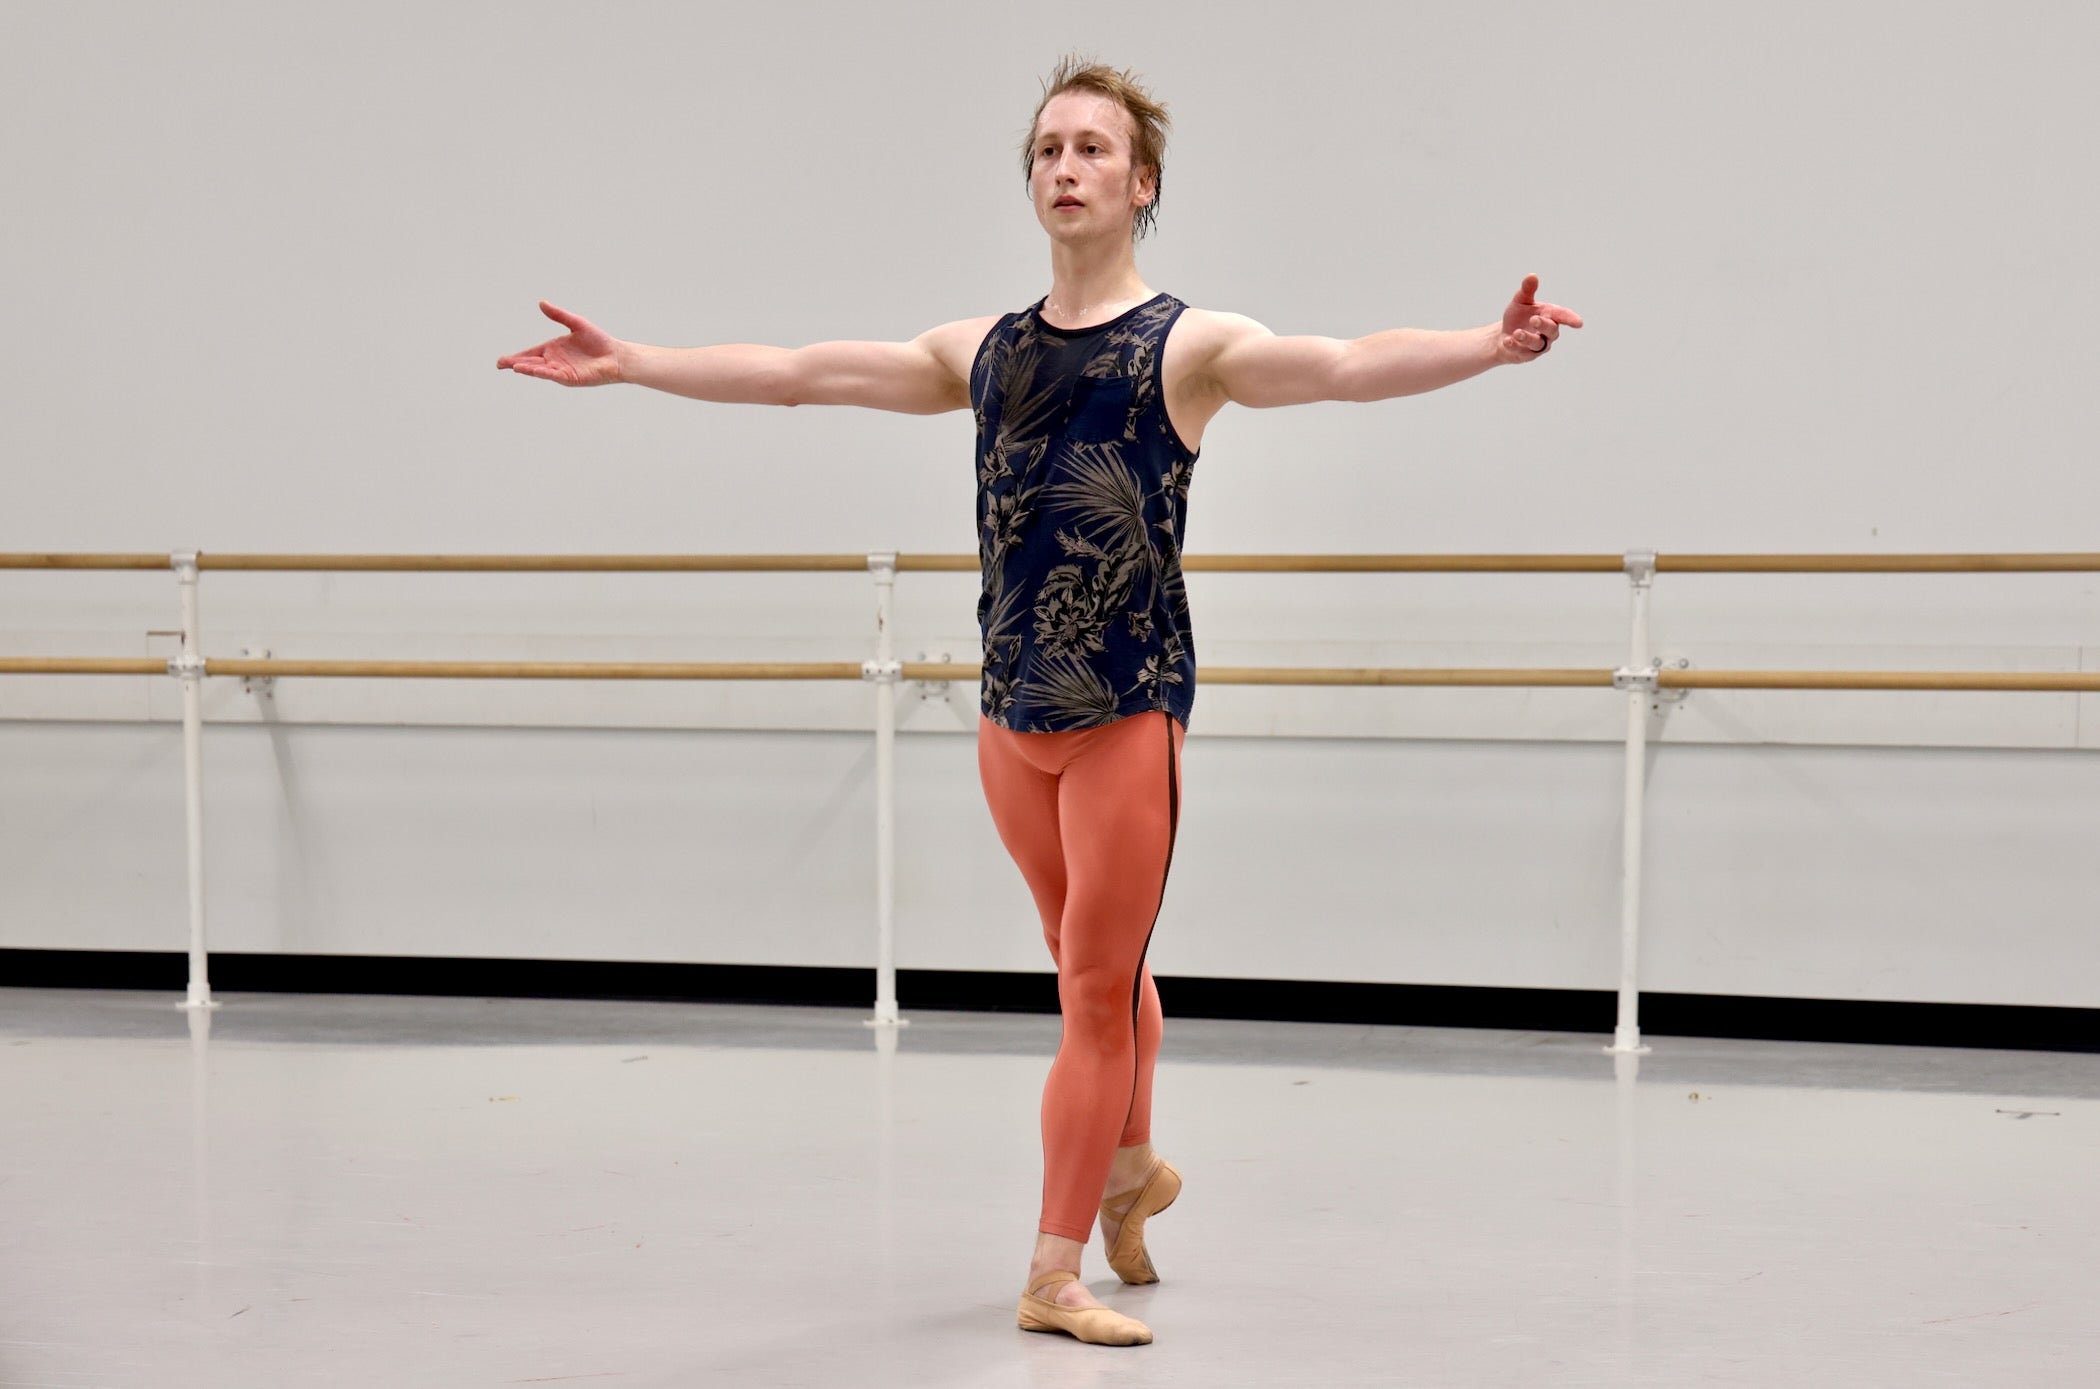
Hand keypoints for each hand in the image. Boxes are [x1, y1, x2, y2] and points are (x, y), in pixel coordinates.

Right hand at [496, 301, 624, 385]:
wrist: (616, 355)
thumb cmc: (598, 341)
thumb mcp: (576, 323)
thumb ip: (558, 315)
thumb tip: (541, 303)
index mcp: (553, 350)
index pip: (531, 353)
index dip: (517, 357)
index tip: (503, 360)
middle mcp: (555, 361)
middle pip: (531, 363)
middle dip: (516, 364)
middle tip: (500, 364)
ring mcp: (562, 370)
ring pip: (540, 370)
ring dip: (527, 368)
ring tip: (513, 367)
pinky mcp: (570, 377)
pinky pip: (553, 374)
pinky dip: (542, 372)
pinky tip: (532, 370)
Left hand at [1496, 274, 1582, 364]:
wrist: (1501, 335)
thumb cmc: (1517, 317)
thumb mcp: (1521, 301)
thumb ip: (1527, 290)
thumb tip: (1532, 275)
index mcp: (1550, 316)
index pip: (1562, 316)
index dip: (1570, 319)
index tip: (1579, 323)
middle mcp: (1547, 332)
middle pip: (1552, 330)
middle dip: (1544, 325)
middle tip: (1534, 319)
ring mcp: (1537, 345)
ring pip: (1537, 344)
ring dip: (1527, 338)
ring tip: (1516, 332)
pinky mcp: (1525, 355)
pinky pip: (1522, 352)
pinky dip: (1514, 346)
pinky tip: (1507, 340)